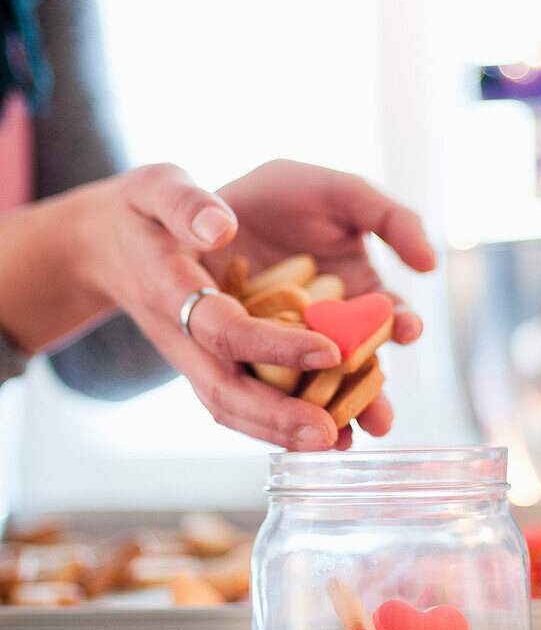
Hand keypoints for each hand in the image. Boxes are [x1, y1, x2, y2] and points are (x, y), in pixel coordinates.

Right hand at [74, 164, 344, 448]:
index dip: (273, 346)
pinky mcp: (209, 364)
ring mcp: (194, 358)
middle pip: (226, 393)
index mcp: (170, 293)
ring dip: (283, 431)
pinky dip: (279, 420)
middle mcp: (181, 339)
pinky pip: (243, 400)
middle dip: (278, 418)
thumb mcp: (155, 187)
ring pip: (235, 408)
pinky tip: (329, 426)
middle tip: (332, 434)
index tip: (328, 350)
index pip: (223, 331)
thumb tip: (221, 229)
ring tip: (342, 442)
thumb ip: (185, 204)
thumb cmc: (141, 212)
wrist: (108, 248)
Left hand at [200, 159, 436, 449]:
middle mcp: (317, 332)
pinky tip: (278, 427)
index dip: (399, 325)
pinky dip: (263, 411)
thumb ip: (390, 219)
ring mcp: (273, 350)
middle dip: (366, 399)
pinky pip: (247, 389)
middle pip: (347, 372)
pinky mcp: (227, 360)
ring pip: (300, 391)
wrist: (195, 202)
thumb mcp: (340, 194)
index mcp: (351, 296)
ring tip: (337, 437)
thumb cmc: (278, 195)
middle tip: (382, 421)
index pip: (382, 320)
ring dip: (319, 415)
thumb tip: (429, 263)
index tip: (408, 326)